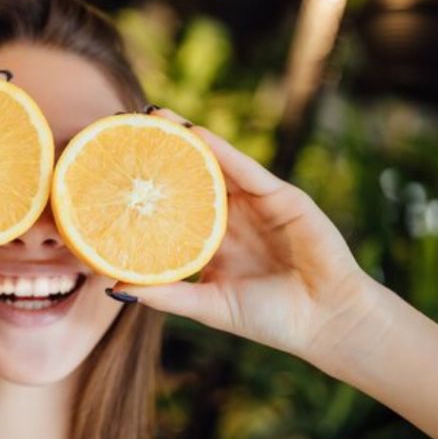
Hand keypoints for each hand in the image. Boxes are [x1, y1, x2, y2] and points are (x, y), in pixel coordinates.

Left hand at [110, 108, 373, 360]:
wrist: (326, 321)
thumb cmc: (270, 319)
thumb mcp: (209, 306)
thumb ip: (167, 296)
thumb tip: (114, 286)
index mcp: (211, 240)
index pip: (173, 206)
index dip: (146, 187)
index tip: (111, 169)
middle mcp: (231, 216)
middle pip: (190, 176)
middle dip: (162, 151)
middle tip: (125, 125)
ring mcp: (257, 204)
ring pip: (216, 164)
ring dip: (187, 139)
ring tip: (155, 117)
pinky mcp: (283, 197)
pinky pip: (247, 170)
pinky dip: (223, 152)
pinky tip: (197, 135)